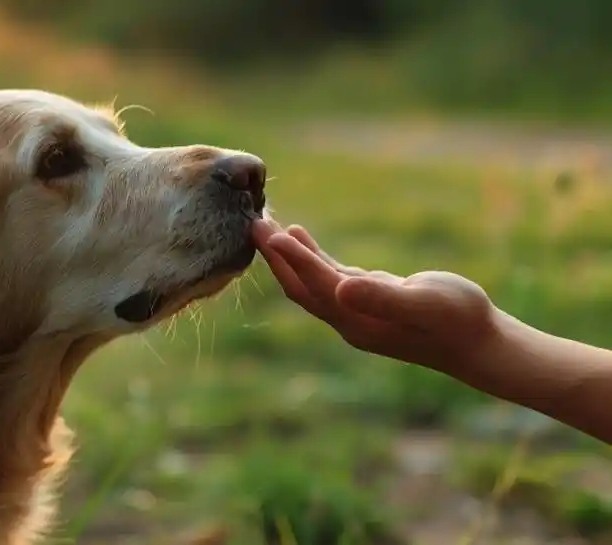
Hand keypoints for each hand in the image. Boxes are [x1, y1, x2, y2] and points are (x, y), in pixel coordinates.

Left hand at [252, 220, 498, 372]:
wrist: (478, 343)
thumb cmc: (457, 320)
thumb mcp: (424, 302)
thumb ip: (383, 297)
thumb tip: (342, 287)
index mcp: (356, 320)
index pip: (313, 284)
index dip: (290, 258)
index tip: (265, 232)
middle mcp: (348, 318)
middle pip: (299, 285)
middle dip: (275, 256)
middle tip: (251, 224)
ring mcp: (355, 312)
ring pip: (309, 280)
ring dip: (287, 254)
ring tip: (267, 225)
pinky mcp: (366, 302)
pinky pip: (327, 277)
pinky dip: (310, 257)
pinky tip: (299, 236)